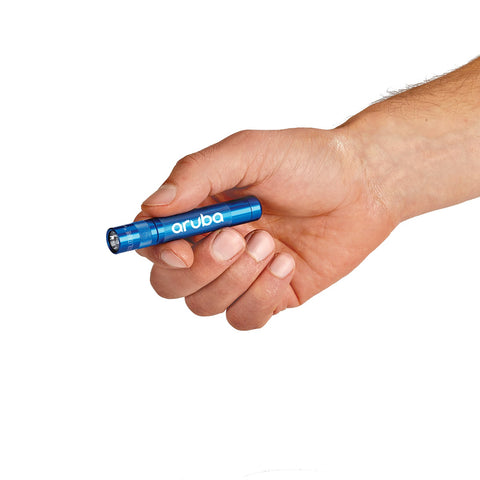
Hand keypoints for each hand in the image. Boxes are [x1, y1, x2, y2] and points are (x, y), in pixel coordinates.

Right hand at [136, 128, 396, 329]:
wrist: (363, 185)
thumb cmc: (307, 161)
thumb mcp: (249, 153)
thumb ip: (196, 174)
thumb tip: (152, 206)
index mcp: (199, 210)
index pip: (153, 242)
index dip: (157, 253)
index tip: (182, 251)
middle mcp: (213, 245)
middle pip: (171, 285)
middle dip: (203, 269)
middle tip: (237, 239)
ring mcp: (240, 274)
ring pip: (206, 305)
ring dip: (237, 278)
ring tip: (271, 243)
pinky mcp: (269, 295)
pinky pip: (245, 317)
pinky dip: (262, 295)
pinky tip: (287, 264)